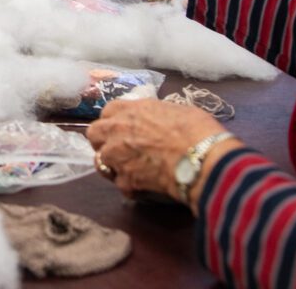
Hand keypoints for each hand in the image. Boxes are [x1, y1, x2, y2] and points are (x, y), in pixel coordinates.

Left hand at [86, 99, 225, 200]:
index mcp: (130, 110)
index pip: (108, 111)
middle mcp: (116, 130)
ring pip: (100, 161)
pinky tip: (145, 185)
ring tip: (130, 169)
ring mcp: (117, 156)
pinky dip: (130, 186)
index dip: (115, 120)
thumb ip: (155, 114)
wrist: (202, 158)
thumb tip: (157, 121)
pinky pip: (120, 184)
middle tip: (119, 148)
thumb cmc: (197, 130)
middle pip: (94, 134)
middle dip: (102, 141)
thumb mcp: (176, 110)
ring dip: (112, 165)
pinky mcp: (125, 180)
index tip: (123, 127)